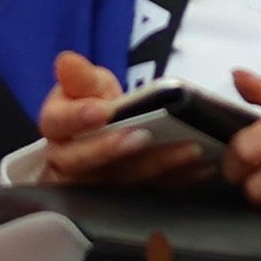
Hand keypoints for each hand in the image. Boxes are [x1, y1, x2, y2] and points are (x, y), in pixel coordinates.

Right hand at [34, 47, 219, 188]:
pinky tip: (202, 167)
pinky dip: (180, 179)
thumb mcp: (88, 85)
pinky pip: (154, 191)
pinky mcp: (131, 198)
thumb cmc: (95, 105)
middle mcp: (70, 163)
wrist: (110, 133)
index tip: (101, 111)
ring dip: (158, 166)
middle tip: (142, 136)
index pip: (57, 123)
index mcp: (57, 129)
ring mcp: (100, 186)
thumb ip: (81, 77)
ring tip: (190, 149)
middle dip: (113, 150)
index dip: (77, 118)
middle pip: (85, 162)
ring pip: (124, 180)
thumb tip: (66, 61)